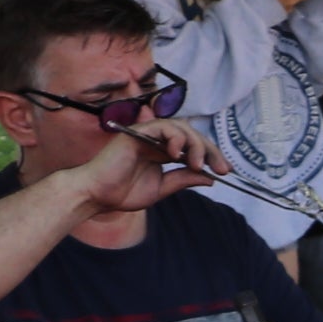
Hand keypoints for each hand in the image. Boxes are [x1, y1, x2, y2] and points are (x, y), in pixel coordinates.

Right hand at [67, 118, 220, 216]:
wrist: (98, 195)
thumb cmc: (123, 192)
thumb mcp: (162, 188)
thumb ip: (184, 180)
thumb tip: (210, 178)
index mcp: (163, 152)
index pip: (193, 147)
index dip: (211, 156)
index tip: (224, 171)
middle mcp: (157, 140)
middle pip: (192, 135)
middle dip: (210, 150)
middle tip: (221, 168)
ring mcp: (147, 135)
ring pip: (181, 128)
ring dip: (195, 144)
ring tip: (198, 164)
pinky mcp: (137, 132)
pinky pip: (162, 126)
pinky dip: (175, 137)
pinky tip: (178, 154)